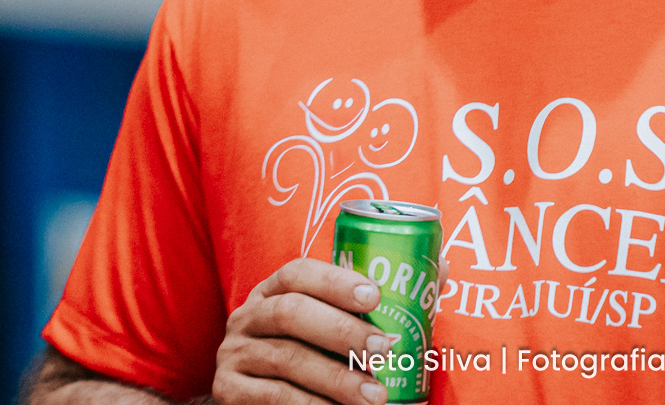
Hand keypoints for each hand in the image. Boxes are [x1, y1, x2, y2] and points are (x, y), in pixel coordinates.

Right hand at [211, 258, 393, 404]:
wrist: (263, 400)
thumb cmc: (308, 355)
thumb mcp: (324, 327)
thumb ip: (365, 309)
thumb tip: (436, 276)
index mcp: (272, 291)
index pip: (298, 272)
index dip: (335, 281)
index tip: (375, 295)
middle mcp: (247, 316)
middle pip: (292, 312)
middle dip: (343, 330)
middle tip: (383, 349)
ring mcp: (234, 353)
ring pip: (288, 359)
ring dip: (337, 378)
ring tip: (375, 396)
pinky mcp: (228, 390)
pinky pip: (275, 396)